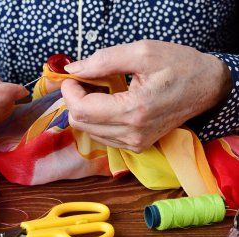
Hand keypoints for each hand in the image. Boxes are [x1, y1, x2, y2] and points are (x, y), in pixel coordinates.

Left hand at [61, 40, 231, 152]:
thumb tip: (74, 69)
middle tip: (87, 80)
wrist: (206, 87)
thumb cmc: (178, 65)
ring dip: (86, 109)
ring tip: (101, 90)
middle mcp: (133, 134)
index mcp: (134, 110)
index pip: (82, 110)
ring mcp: (135, 143)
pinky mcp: (137, 146)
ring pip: (88, 131)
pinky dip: (97, 119)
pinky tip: (109, 103)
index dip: (69, 92)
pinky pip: (102, 136)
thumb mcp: (141, 52)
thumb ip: (103, 60)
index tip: (72, 77)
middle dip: (75, 100)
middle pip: (81, 123)